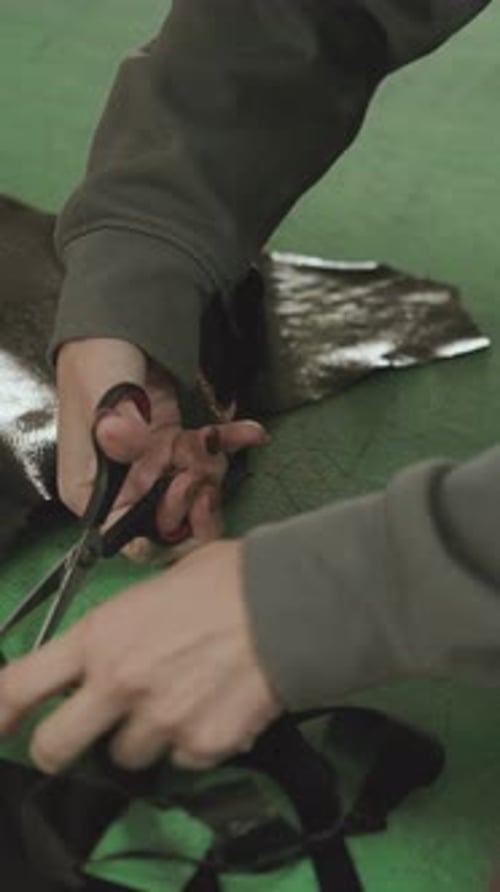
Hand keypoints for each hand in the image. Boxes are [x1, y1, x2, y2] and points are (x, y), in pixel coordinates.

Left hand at [0, 541, 281, 772]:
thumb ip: (128, 619)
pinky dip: (195, 741)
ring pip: (128, 756)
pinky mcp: (201, 747)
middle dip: (62, 746)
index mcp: (102, 636)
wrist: (290, 603)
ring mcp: (159, 721)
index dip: (1, 711)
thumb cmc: (228, 579)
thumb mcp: (160, 583)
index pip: (22, 685)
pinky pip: (184, 759)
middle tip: (87, 732)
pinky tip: (217, 707)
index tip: (1, 724)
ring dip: (145, 736)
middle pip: (55, 747)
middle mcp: (119, 684)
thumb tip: (126, 634)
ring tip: (181, 700)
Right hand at [56, 338, 266, 546]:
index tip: (183, 493)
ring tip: (213, 438)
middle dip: (192, 497)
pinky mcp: (172, 444)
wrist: (117, 324)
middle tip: (200, 468)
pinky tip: (250, 431)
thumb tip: (127, 444)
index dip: (159, 526)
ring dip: (211, 466)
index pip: (123, 533)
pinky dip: (229, 443)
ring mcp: (149, 465)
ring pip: (192, 489)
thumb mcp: (102, 393)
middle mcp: (121, 484)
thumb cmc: (96, 360)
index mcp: (91, 487)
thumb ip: (116, 425)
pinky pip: (205, 455)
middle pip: (165, 519)